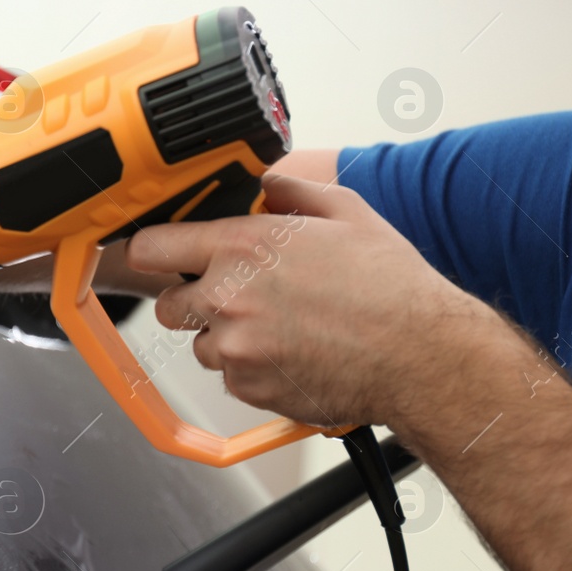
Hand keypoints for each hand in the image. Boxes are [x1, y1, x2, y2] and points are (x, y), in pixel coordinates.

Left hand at [125, 173, 489, 427]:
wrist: (420, 354)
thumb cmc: (390, 287)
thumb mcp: (346, 213)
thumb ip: (292, 193)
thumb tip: (269, 184)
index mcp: (241, 247)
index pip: (151, 247)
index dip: (151, 252)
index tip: (154, 255)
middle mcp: (227, 297)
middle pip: (167, 304)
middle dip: (193, 301)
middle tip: (237, 299)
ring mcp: (235, 346)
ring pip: (202, 344)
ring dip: (228, 338)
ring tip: (282, 329)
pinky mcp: (249, 386)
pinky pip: (231, 377)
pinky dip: (254, 370)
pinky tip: (294, 355)